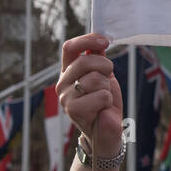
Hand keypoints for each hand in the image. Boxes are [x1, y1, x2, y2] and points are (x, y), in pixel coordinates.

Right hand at [57, 33, 123, 155]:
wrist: (105, 131)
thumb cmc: (104, 102)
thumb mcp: (103, 75)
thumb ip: (98, 59)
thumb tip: (100, 39)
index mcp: (67, 72)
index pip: (69, 48)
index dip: (87, 40)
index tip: (104, 41)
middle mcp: (62, 83)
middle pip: (84, 62)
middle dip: (104, 66)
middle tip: (108, 76)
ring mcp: (66, 98)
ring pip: (94, 79)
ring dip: (107, 87)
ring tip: (103, 97)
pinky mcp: (74, 110)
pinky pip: (101, 95)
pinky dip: (108, 100)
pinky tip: (102, 108)